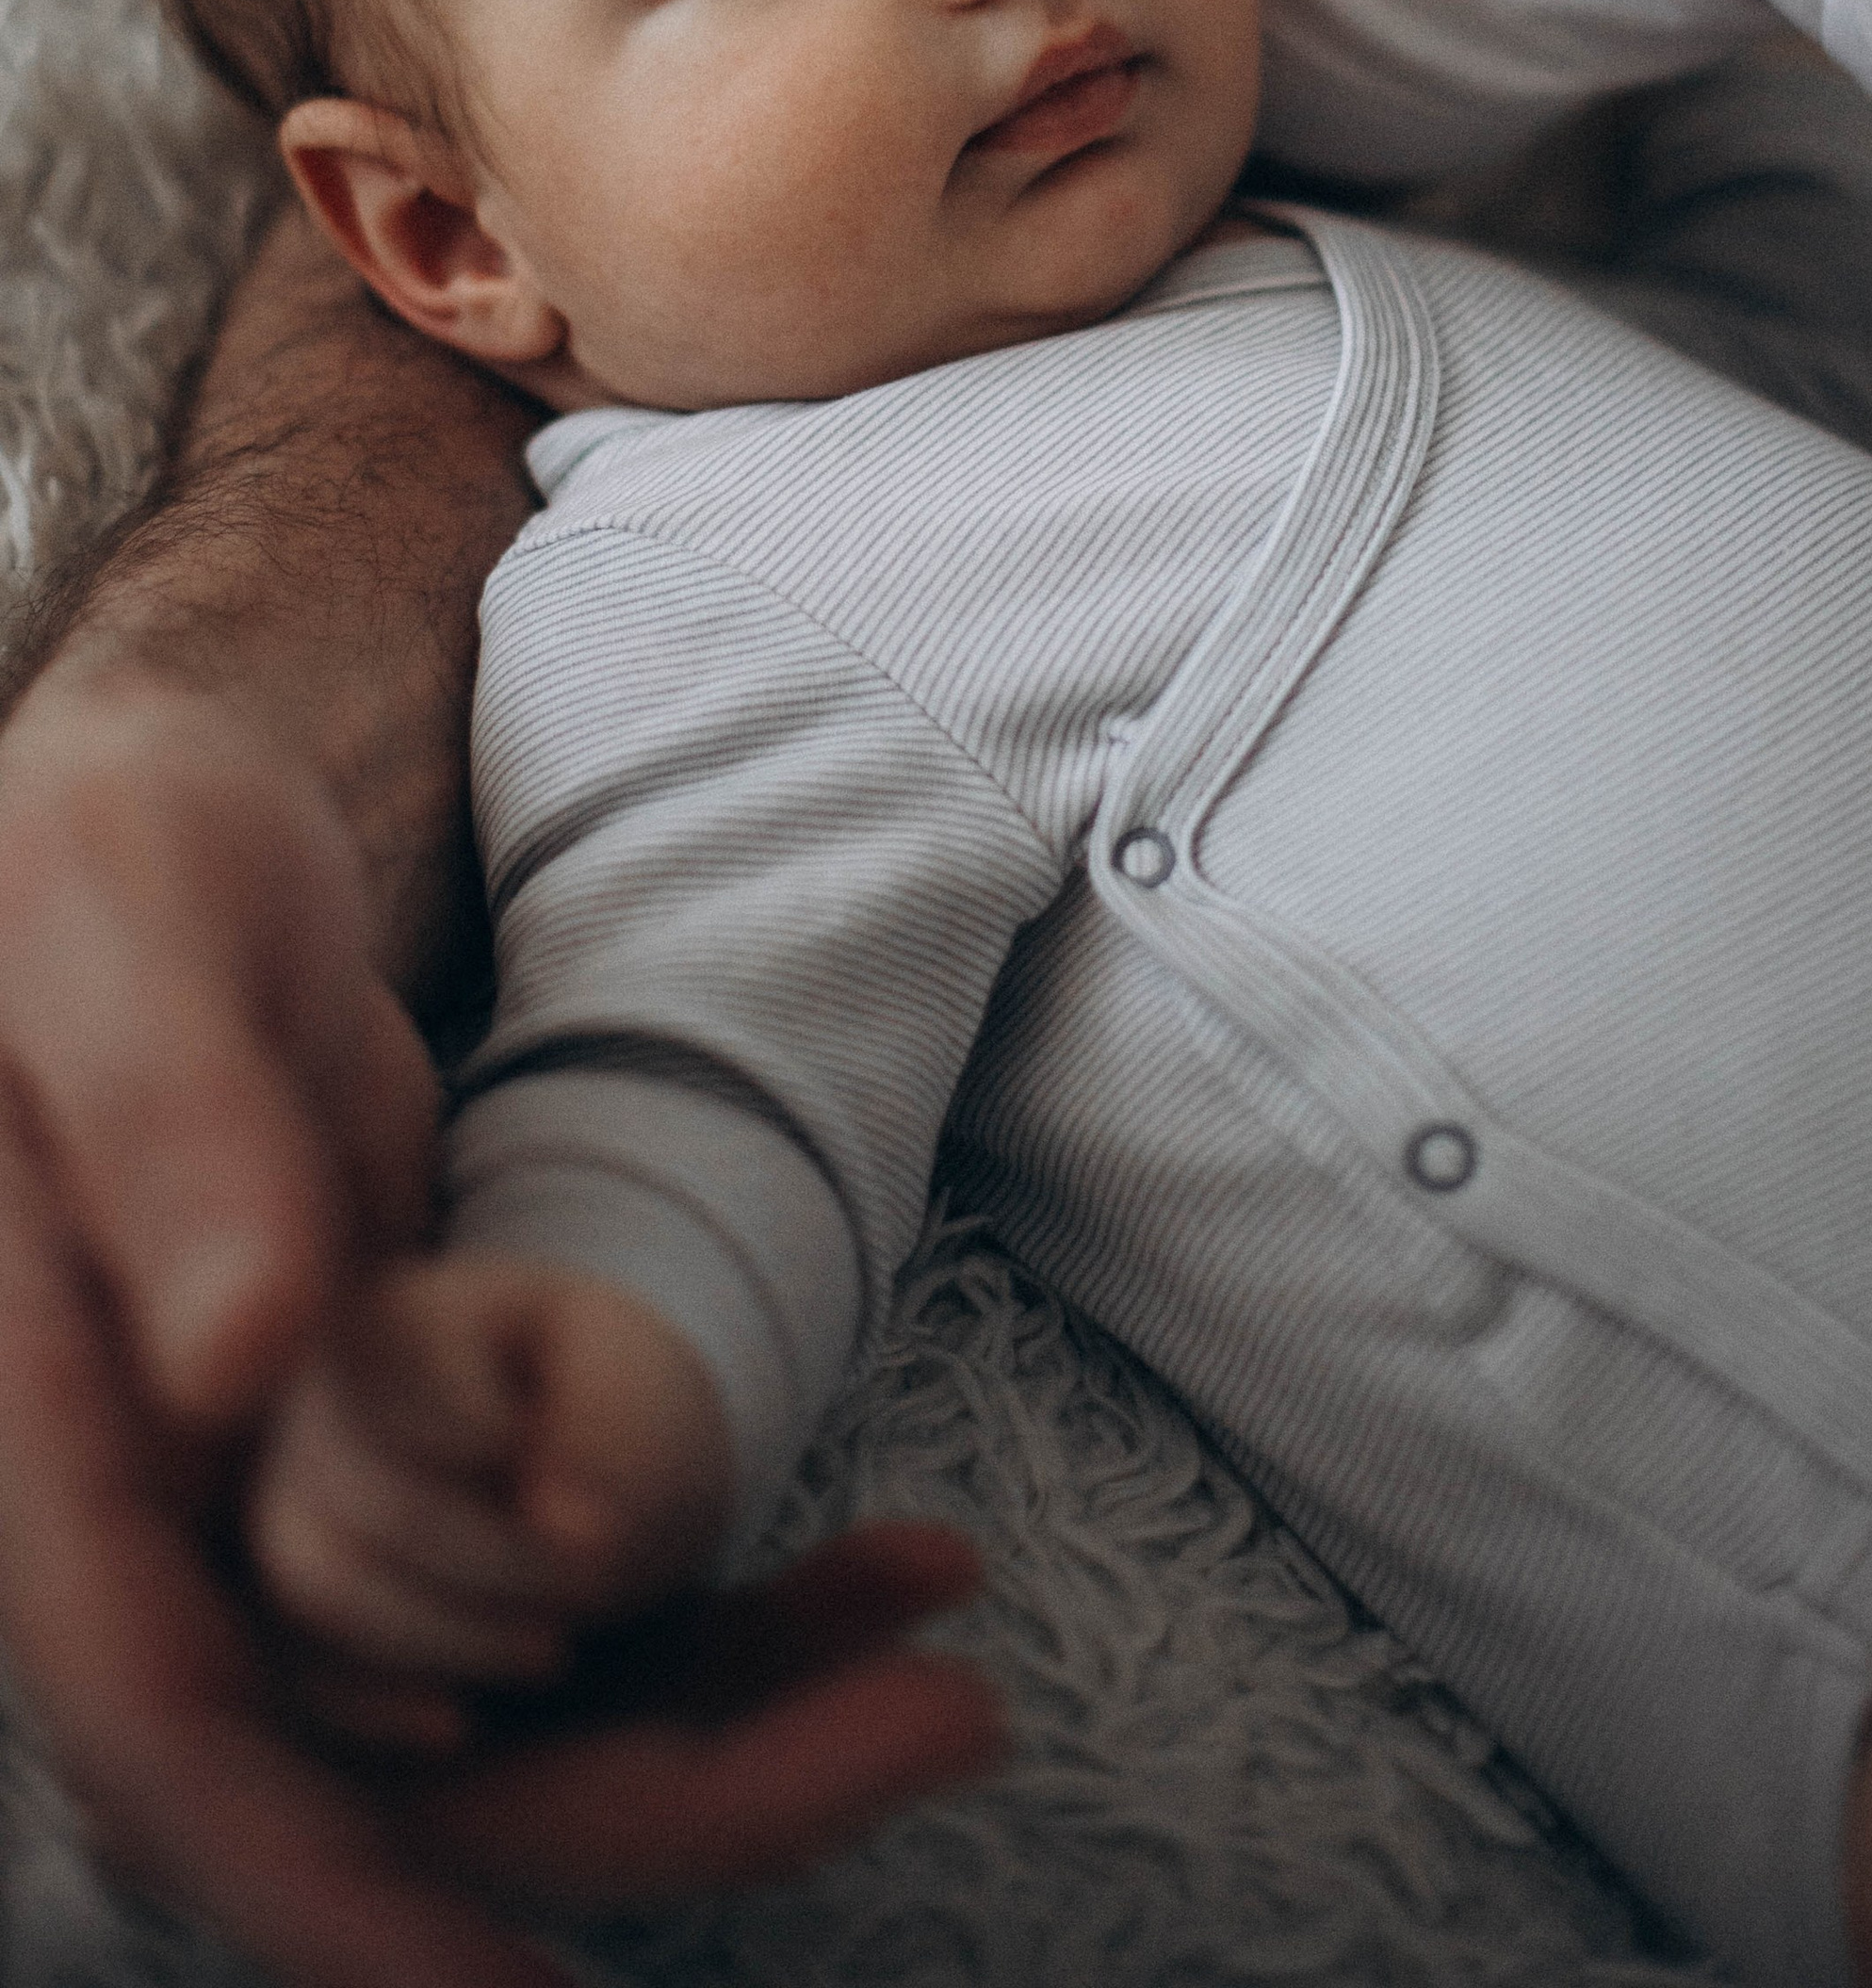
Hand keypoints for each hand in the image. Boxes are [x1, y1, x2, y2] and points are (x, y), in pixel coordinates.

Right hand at [0, 682, 1000, 1987]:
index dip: (330, 1885)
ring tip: (949, 1669)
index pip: (171, 1722)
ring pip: (506, 1700)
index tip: (514, 1987)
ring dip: (729, 1717)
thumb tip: (245, 1366)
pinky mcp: (412, 1454)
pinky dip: (725, 1595)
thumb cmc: (100, 854)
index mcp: (56, 1435)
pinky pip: (561, 1580)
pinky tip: (893, 1560)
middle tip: (929, 1728)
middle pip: (392, 1762)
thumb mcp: (117, 926)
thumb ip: (170, 1137)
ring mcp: (300, 1498)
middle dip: (659, 1800)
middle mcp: (176, 1512)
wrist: (156, 832)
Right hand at [251, 1257, 734, 1716]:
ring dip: (439, 1633)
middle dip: (490, 1559)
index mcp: (396, 1315)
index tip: (590, 1495)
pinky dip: (368, 1702)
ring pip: (309, 1583)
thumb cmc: (610, 1399)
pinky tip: (456, 1722)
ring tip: (552, 1648)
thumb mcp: (638, 1383)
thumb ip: (604, 1427)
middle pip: (360, 1491)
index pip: (397, 1377)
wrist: (589, 1461)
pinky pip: (283, 1663)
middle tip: (594, 1582)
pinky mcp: (281, 1598)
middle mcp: (311, 1401)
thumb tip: (551, 1518)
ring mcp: (282, 1498)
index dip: (491, 1446)